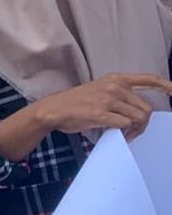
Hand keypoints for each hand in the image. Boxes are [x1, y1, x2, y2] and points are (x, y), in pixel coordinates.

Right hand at [38, 73, 171, 141]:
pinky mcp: (100, 113)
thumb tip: (139, 112)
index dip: (166, 85)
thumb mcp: (100, 90)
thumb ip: (120, 95)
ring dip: (135, 130)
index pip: (148, 79)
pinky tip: (118, 135)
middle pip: (145, 108)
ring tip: (125, 134)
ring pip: (138, 117)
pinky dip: (125, 133)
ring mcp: (107, 99)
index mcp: (116, 79)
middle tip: (132, 132)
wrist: (53, 109)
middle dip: (143, 124)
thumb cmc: (76, 103)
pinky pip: (125, 125)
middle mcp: (114, 87)